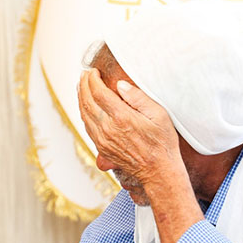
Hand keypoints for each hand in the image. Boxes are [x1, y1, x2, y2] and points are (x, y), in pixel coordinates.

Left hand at [77, 68, 180, 185]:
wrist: (158, 171)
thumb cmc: (162, 142)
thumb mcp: (158, 115)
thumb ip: (138, 97)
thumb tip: (120, 85)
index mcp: (121, 117)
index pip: (98, 92)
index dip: (92, 79)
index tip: (93, 71)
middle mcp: (108, 128)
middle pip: (87, 101)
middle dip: (83, 85)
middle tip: (84, 74)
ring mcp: (102, 139)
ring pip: (84, 114)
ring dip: (80, 97)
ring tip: (82, 86)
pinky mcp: (101, 147)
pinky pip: (87, 126)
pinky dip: (83, 112)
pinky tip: (86, 105)